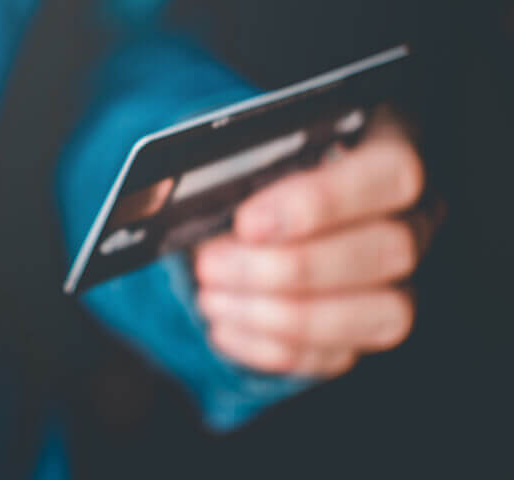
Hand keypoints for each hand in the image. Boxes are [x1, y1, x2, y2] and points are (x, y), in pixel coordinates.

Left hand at [195, 107, 438, 377]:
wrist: (245, 217)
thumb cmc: (251, 172)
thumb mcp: (240, 154)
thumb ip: (232, 168)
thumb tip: (180, 196)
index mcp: (390, 149)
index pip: (391, 173)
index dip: (323, 202)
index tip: (249, 224)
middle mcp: (413, 217)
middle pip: (391, 250)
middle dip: (291, 267)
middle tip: (214, 264)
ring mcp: (401, 279)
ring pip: (382, 312)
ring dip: (284, 314)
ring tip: (213, 297)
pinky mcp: (367, 330)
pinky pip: (339, 355)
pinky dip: (273, 348)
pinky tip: (224, 326)